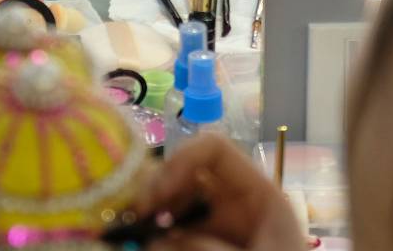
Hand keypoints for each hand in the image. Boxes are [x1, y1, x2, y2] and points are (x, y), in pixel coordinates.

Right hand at [135, 134, 302, 250]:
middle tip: (135, 219)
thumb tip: (157, 241)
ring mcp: (216, 230)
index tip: (156, 196)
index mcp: (258, 196)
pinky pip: (172, 239)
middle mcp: (234, 206)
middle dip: (156, 192)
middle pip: (185, 176)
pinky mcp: (202, 249)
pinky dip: (156, 241)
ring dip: (151, 220)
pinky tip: (146, 246)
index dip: (180, 161)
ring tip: (134, 234)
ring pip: (172, 209)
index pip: (214, 151)